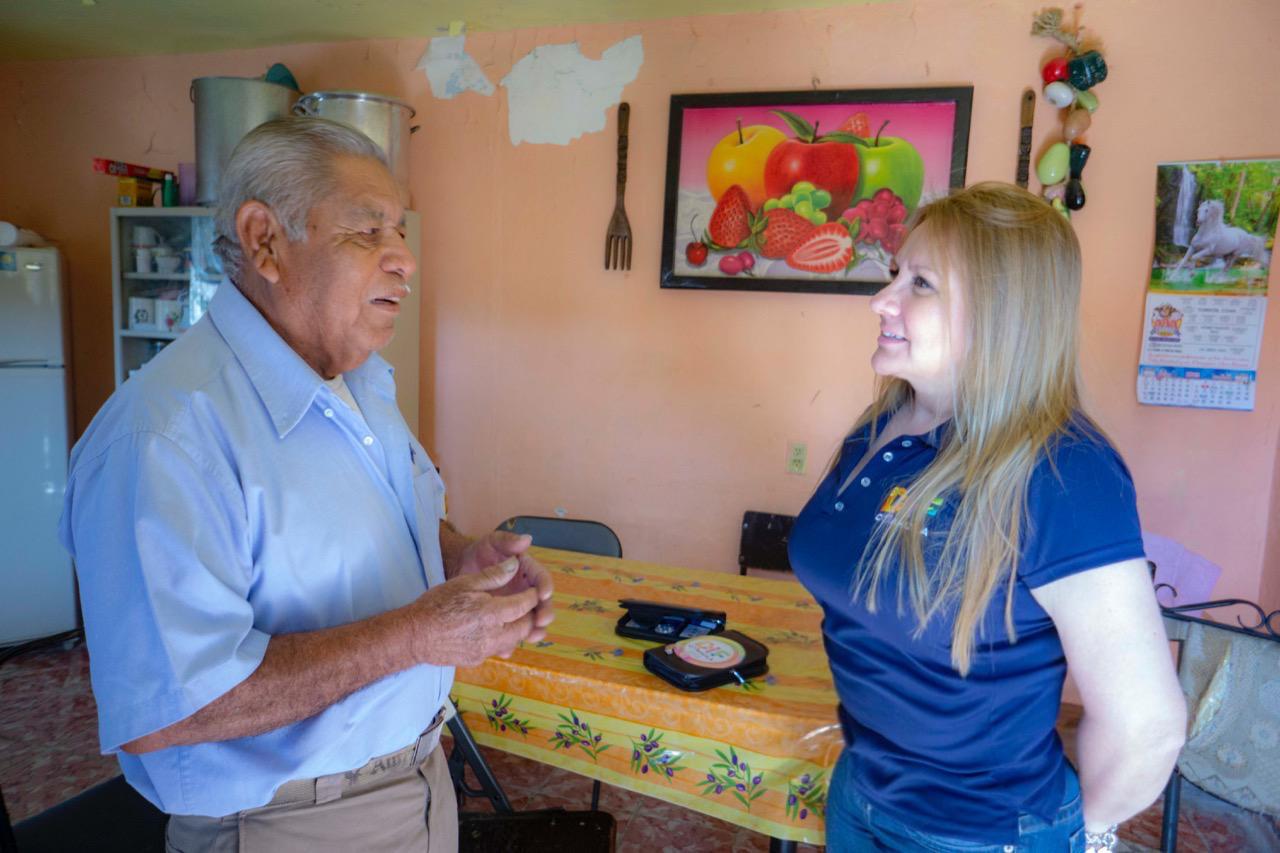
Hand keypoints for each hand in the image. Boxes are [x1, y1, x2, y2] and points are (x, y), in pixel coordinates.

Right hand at [406, 558, 540, 666]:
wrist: (414, 635)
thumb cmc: (436, 605)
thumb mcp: (464, 583)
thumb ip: (493, 575)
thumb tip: (514, 564)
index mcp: (491, 613)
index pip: (524, 605)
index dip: (532, 596)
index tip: (534, 590)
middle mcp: (492, 635)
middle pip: (524, 627)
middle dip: (530, 616)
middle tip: (527, 605)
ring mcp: (485, 650)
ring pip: (513, 641)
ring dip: (517, 629)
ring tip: (513, 618)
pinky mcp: (476, 660)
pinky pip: (497, 649)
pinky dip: (502, 639)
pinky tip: (494, 631)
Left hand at [458, 531, 554, 641]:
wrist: (458, 570)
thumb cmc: (477, 553)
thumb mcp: (491, 543)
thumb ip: (507, 541)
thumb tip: (527, 540)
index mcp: (527, 572)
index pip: (541, 579)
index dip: (545, 586)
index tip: (543, 594)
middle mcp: (525, 590)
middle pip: (541, 604)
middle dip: (544, 613)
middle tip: (541, 621)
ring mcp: (516, 606)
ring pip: (529, 622)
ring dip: (533, 630)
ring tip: (531, 637)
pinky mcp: (504, 620)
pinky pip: (510, 633)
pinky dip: (510, 642)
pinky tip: (506, 650)